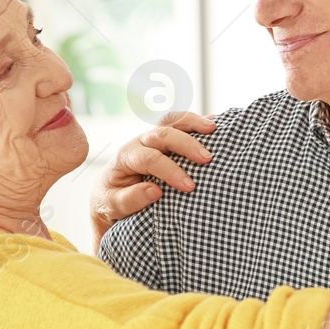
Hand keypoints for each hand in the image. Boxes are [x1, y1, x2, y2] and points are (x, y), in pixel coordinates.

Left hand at [89, 111, 216, 244]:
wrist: (112, 192)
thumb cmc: (112, 201)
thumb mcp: (113, 206)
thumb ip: (130, 200)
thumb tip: (155, 191)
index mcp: (126, 157)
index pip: (150, 159)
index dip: (170, 171)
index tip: (189, 187)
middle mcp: (140, 142)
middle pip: (163, 134)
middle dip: (187, 144)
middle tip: (207, 159)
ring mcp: (154, 138)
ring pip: (172, 121)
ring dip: (194, 122)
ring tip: (215, 129)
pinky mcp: (166, 139)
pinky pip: (182, 124)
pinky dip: (199, 122)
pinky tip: (217, 124)